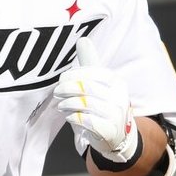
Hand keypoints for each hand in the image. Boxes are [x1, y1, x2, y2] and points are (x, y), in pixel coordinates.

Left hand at [53, 38, 139, 163]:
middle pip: (86, 88)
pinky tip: (70, 116)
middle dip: (67, 89)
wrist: (118, 136)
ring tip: (61, 105)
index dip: (73, 75)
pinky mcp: (109, 130)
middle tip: (57, 93)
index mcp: (116, 82)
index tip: (62, 79)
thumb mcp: (100, 84)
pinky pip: (86, 120)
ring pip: (85, 104)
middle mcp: (119, 97)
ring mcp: (116, 115)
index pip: (92, 72)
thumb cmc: (103, 106)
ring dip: (68, 104)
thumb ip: (90, 64)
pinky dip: (74, 117)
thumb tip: (83, 39)